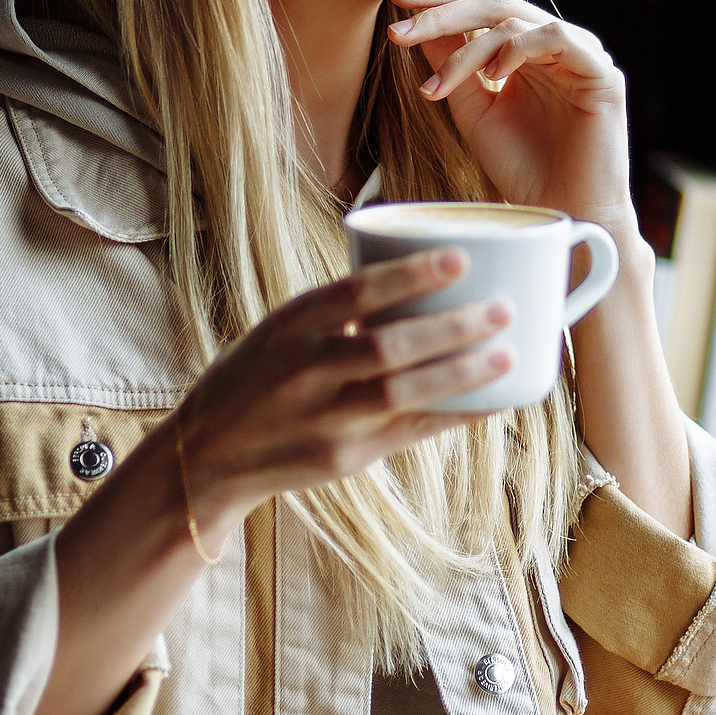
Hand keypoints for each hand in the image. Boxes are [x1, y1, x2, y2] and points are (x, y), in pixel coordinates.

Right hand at [176, 247, 514, 549]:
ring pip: (404, 393)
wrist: (209, 454)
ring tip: (506, 354)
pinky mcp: (345, 456)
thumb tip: (420, 282)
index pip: (355, 292)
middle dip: (452, 327)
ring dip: (461, 373)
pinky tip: (492, 401)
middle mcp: (305, 371)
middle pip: (389, 346)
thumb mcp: (280, 332)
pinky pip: (410, 432)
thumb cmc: (257, 378)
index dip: (411, 274)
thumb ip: (337, 314)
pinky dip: (455, 415)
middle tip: (502, 309)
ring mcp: (326, 418)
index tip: (460, 258)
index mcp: (289, 326)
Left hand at [387, 0, 632, 231]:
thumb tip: (416, 21)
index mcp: (527, 46)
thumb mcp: (472, 109)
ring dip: (467, 47)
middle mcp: (554, 43)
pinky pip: (555, 37)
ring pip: (515, 19)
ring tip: (441, 84)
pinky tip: (492, 77)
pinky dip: (516, 50)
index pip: (482, 0)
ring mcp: (581, 54)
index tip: (394, 3)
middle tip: (400, 27)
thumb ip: (452, 64)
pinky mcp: (601, 73)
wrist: (563, 213)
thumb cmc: (521, 168)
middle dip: (442, 9)